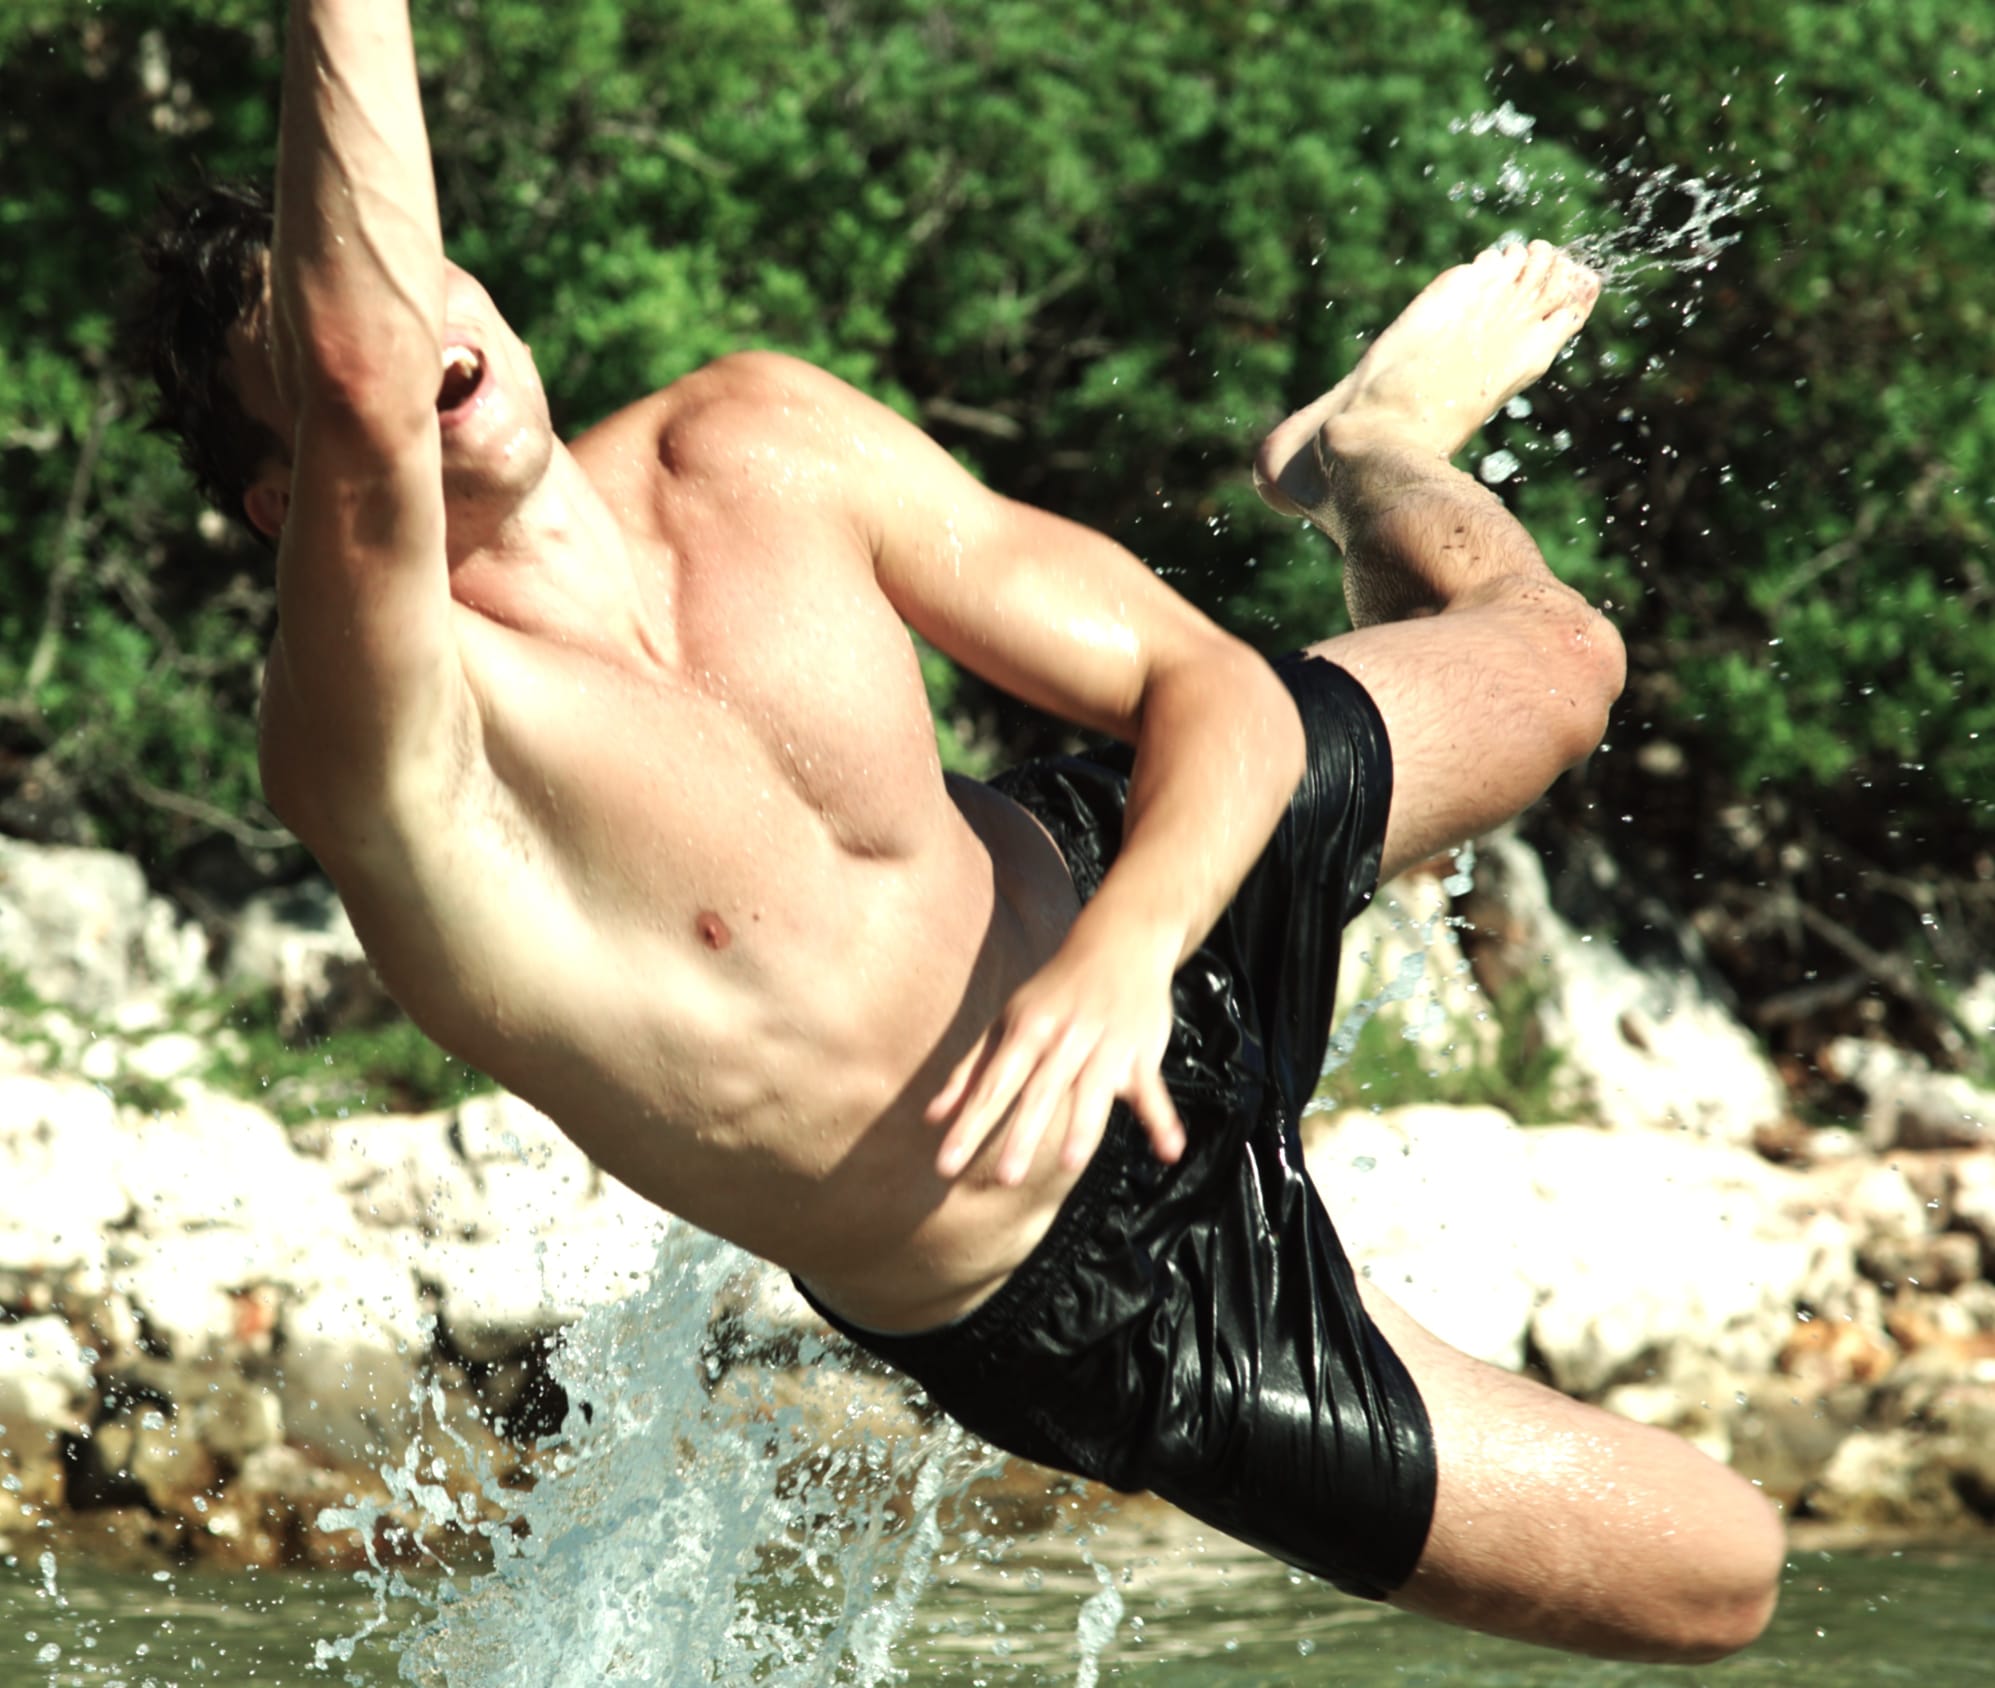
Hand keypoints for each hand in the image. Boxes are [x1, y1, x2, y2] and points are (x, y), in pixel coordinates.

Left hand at [926, 927, 1185, 1184]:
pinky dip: (1162, 1119)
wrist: (1119, 941)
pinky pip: (1153, 1090)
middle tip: (1003, 1179)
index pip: (993, 1085)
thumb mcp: (1006, 1021)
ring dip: (1083, 1127)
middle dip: (1022, 1134)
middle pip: (1040, 1091)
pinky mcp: (1142, 1051)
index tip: (945, 1165)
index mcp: (1026, 1030)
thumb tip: (932, 1116)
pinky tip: (1169, 1151)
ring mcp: (1106, 1044)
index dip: (969, 1124)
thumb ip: (971, 1071)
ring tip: (1068, 1165)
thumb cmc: (1053, 991)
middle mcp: (1064, 1038)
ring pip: (1094, 1091)